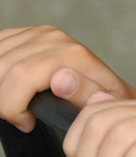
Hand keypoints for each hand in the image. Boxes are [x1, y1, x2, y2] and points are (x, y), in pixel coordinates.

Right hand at [0, 26, 135, 130]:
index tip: (27, 123)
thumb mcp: (100, 107)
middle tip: (20, 116)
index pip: (21, 76)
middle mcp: (53, 37)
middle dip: (3, 100)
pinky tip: (10, 88)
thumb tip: (61, 79)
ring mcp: (36, 33)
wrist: (104, 89)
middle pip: (2, 69)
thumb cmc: (100, 103)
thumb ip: (83, 94)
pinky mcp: (22, 34)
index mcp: (72, 53)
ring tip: (17, 103)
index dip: (13, 106)